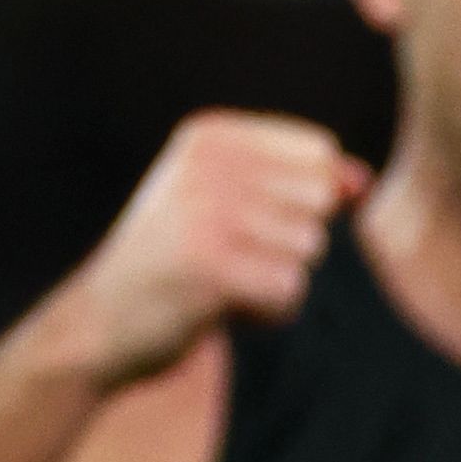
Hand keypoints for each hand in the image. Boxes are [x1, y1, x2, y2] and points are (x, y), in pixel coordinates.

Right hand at [56, 110, 369, 387]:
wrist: (97, 326)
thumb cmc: (177, 261)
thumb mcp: (232, 203)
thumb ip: (302, 183)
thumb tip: (363, 181)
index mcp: (210, 135)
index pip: (319, 152)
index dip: (301, 201)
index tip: (240, 221)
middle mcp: (206, 164)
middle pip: (322, 199)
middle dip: (292, 241)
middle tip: (229, 256)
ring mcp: (206, 214)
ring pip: (310, 248)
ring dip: (277, 279)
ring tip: (220, 281)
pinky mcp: (210, 268)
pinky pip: (291, 290)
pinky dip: (267, 313)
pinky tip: (219, 309)